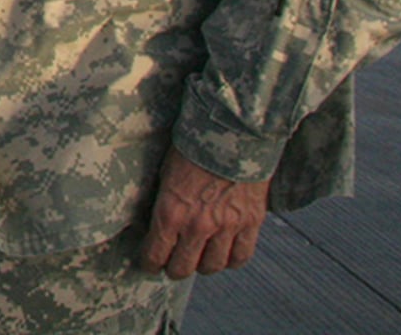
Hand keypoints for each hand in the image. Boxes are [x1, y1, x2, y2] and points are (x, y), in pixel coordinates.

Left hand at [138, 148, 269, 277]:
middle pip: (183, 268)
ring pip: (212, 267)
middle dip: (173, 268)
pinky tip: (224, 252)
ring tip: (199, 257)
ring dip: (202, 265)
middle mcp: (198, 225)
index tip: (149, 263)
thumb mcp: (165, 173)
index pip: (155, 256)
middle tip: (172, 262)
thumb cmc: (191, 147)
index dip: (150, 263)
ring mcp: (226, 226)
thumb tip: (154, 222)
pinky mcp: (250, 222)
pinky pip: (241, 257)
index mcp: (171, 212)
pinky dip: (231, 259)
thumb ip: (163, 202)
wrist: (231, 131)